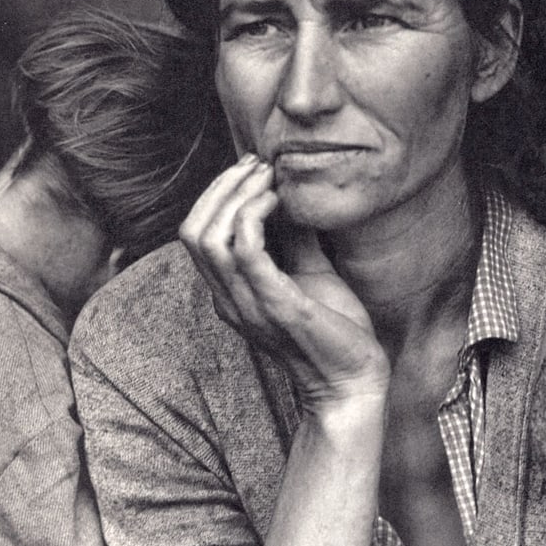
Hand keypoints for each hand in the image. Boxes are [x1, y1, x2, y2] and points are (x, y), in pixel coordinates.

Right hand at [180, 155, 389, 406]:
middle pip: (192, 231)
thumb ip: (295, 239)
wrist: (354, 381)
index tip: (252, 169)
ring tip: (267, 177)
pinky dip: (255, 215)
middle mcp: (228, 300)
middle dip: (221, 187)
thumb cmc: (335, 332)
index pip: (195, 235)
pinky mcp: (274, 305)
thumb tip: (293, 197)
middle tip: (257, 165)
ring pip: (208, 237)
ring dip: (236, 195)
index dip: (215, 195)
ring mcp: (247, 304)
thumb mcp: (311, 274)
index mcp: (230, 293)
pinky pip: (245, 250)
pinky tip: (279, 201)